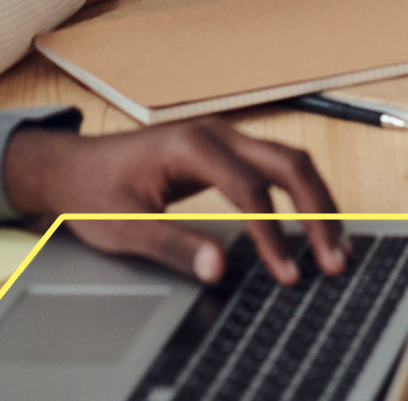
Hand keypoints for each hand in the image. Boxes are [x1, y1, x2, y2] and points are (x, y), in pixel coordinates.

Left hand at [3, 120, 345, 287]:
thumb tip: (220, 268)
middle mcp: (217, 132)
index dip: (273, 235)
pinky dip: (299, 196)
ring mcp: (225, 137)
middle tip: (334, 259)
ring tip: (335, 246)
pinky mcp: (226, 150)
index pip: (250, 190)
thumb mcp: (125, 227)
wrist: (73, 166)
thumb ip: (174, 245)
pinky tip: (311, 224)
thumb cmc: (94, 193)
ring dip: (316, 202)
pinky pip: (275, 167)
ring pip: (289, 161)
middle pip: (287, 163)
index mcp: (192, 145)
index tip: (287, 274)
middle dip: (317, 211)